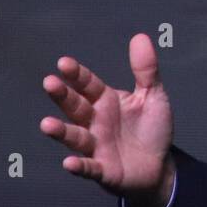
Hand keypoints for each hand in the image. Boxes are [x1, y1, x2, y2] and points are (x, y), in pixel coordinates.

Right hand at [39, 33, 175, 206]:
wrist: (160, 166)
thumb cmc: (151, 129)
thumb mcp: (153, 96)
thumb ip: (146, 70)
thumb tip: (141, 37)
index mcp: (105, 101)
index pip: (87, 84)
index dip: (76, 75)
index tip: (64, 63)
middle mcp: (95, 121)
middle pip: (75, 107)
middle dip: (62, 96)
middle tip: (49, 83)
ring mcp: (96, 146)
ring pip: (75, 137)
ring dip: (61, 132)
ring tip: (46, 125)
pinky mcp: (103, 170)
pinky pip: (89, 167)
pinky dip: (79, 166)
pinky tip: (69, 163)